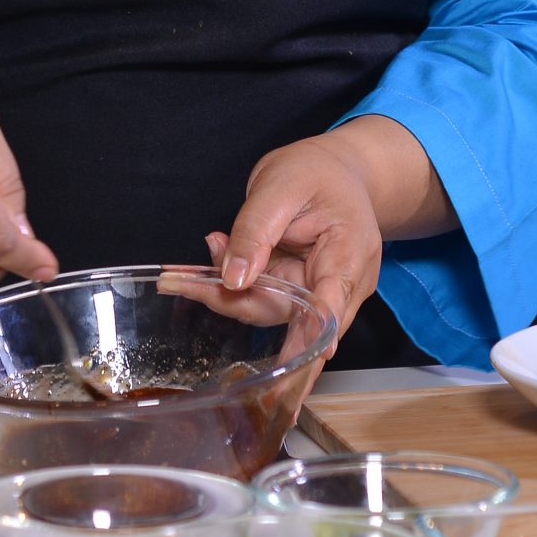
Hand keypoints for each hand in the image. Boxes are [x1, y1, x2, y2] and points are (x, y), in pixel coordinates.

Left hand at [209, 116, 450, 339]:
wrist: (336, 170)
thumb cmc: (316, 172)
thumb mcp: (281, 186)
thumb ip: (256, 230)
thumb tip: (234, 278)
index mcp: (350, 252)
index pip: (331, 301)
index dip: (310, 337)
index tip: (292, 367)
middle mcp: (342, 283)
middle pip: (295, 316)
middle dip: (239, 304)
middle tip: (187, 286)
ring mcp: (321, 292)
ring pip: (273, 311)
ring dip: (228, 296)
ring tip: (186, 272)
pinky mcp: (300, 293)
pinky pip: (266, 300)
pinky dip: (233, 288)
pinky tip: (206, 268)